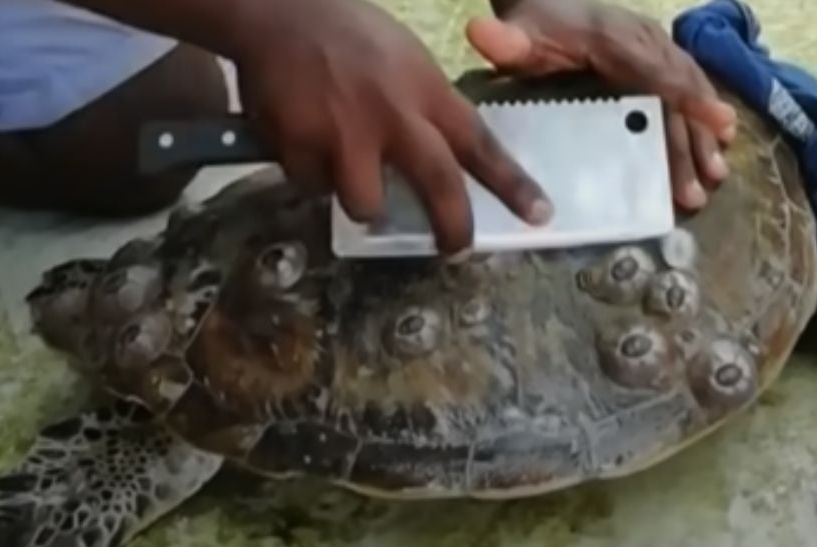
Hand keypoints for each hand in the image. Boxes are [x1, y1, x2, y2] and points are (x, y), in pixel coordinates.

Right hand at [229, 0, 551, 254]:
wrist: (276, 11)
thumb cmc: (347, 33)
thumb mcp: (405, 60)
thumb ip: (424, 108)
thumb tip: (441, 156)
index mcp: (425, 89)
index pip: (480, 143)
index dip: (513, 184)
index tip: (540, 215)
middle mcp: (393, 115)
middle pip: (438, 186)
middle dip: (453, 228)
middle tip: (456, 251)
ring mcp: (345, 134)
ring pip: (365, 205)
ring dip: (358, 197)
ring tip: (342, 169)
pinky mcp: (299, 147)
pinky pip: (312, 187)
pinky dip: (309, 175)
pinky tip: (303, 141)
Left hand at [467, 0, 737, 209]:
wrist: (544, 1)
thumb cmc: (531, 23)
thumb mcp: (517, 30)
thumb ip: (504, 39)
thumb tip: (481, 33)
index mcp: (614, 38)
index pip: (655, 68)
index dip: (685, 95)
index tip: (714, 121)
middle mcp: (645, 43)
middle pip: (677, 93)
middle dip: (691, 139)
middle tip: (700, 186)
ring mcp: (656, 53)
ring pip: (687, 96)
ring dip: (700, 139)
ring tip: (713, 179)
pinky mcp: (659, 66)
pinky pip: (686, 93)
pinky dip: (700, 123)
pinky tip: (716, 152)